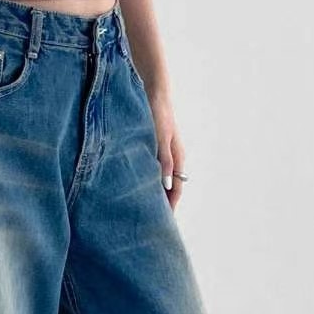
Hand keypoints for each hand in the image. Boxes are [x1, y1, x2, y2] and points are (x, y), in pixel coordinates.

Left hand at [148, 87, 186, 212]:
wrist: (153, 90)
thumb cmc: (157, 112)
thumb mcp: (161, 138)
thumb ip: (164, 160)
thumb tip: (166, 185)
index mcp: (177, 158)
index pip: (176, 190)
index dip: (171, 207)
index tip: (164, 223)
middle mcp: (172, 157)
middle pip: (169, 187)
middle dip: (163, 203)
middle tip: (152, 221)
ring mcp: (163, 152)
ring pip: (161, 178)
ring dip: (154, 192)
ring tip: (143, 207)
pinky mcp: (153, 146)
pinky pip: (152, 169)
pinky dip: (148, 180)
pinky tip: (136, 184)